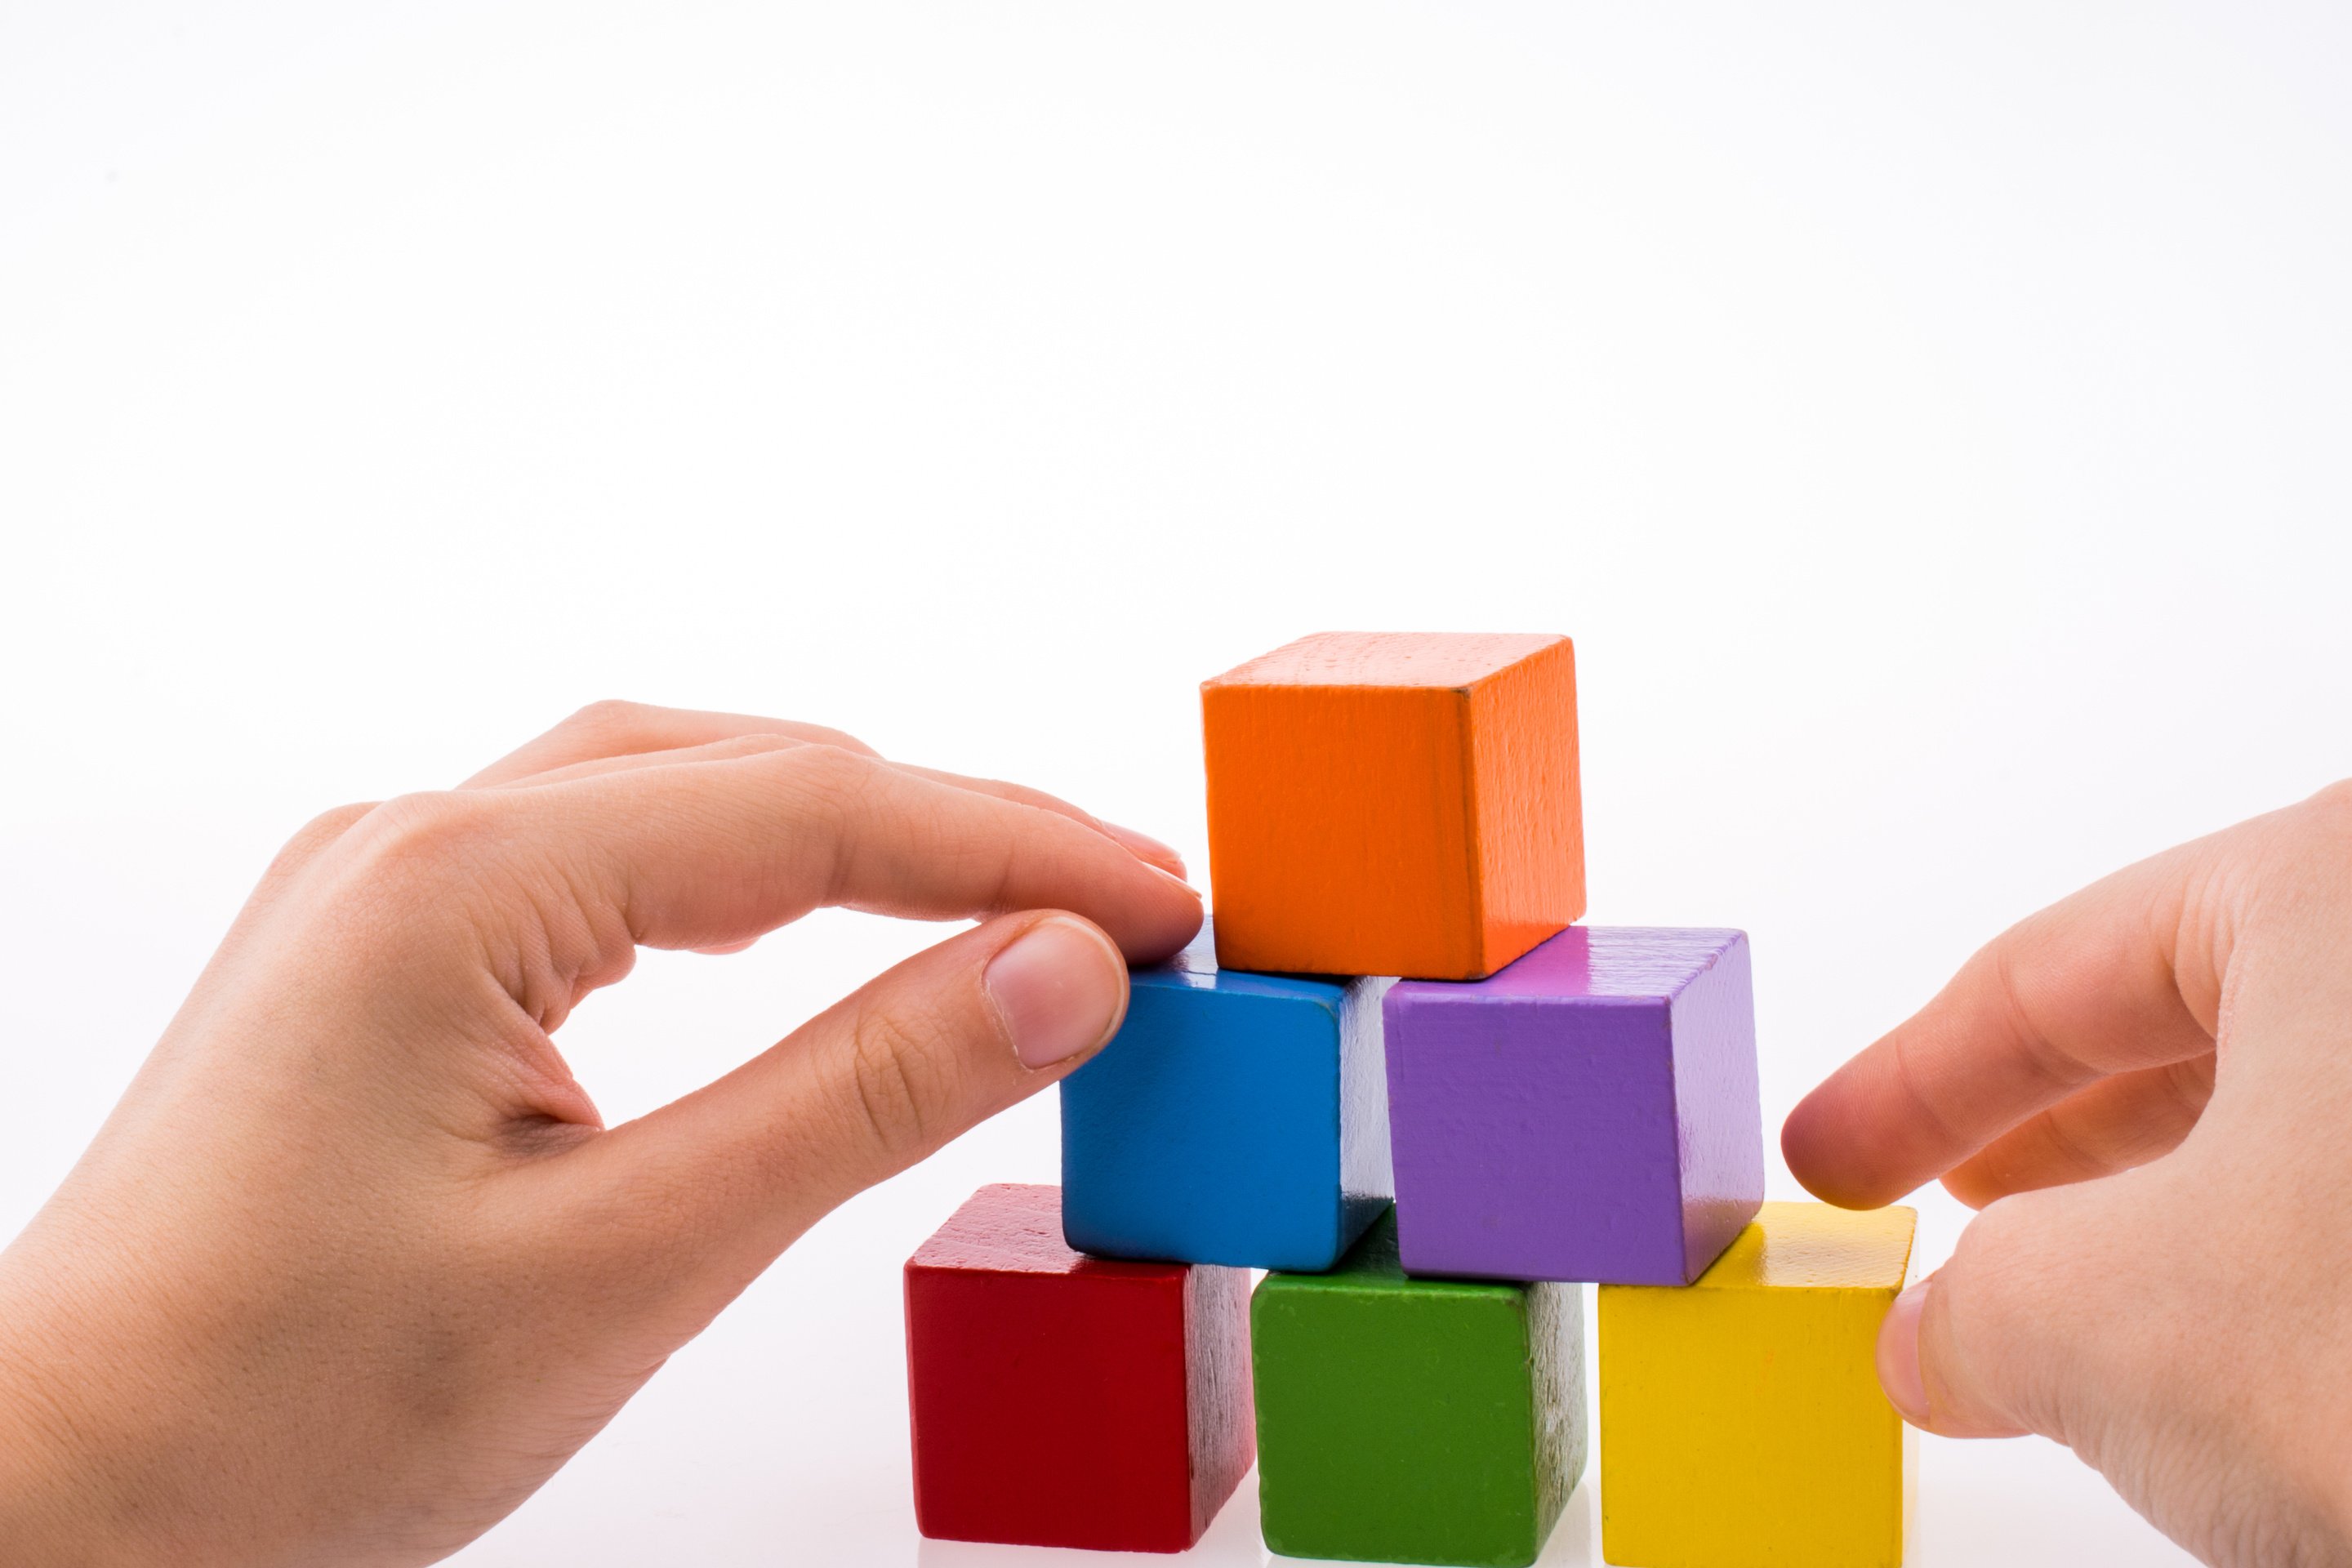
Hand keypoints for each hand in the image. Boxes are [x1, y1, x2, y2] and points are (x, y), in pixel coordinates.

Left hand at [0, 702, 1201, 1565]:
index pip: (815, 809)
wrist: (66, 1494)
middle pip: (755, 770)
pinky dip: (751, 874)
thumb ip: (859, 1096)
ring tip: (1011, 901)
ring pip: (680, 793)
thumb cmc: (288, 1409)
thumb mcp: (629, 1261)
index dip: (1018, 848)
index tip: (1167, 905)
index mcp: (458, 885)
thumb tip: (1061, 974)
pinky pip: (606, 854)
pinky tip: (816, 913)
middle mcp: (415, 845)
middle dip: (956, 828)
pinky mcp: (387, 953)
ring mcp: (388, 889)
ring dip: (859, 835)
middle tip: (1124, 907)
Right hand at [1783, 782, 2351, 1565]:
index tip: (1836, 1157)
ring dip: (2172, 1219)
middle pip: (2192, 1025)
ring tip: (2071, 1319)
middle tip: (1933, 1219)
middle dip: (2044, 1144)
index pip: (2055, 967)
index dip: (1909, 1081)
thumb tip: (1953, 1336)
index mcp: (2342, 881)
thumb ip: (1970, 1306)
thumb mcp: (2090, 1320)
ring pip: (2314, 1122)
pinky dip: (2301, 1270)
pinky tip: (2244, 1369)